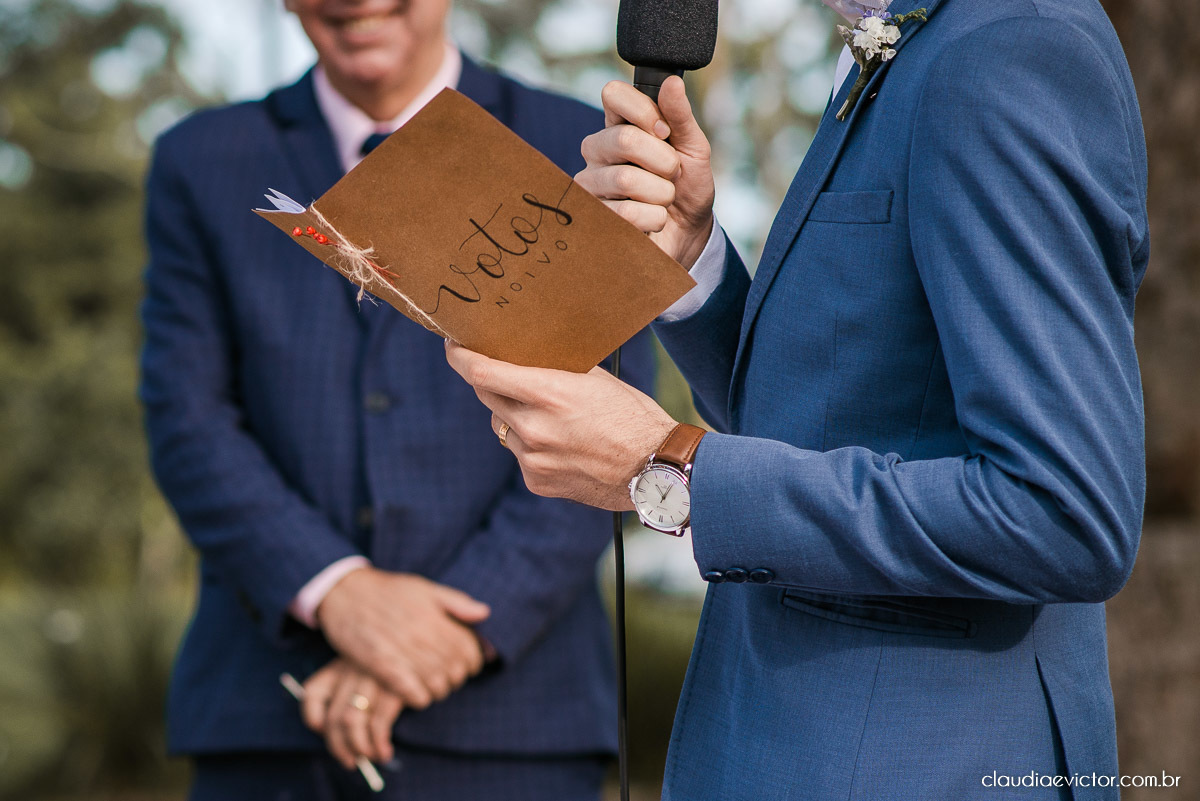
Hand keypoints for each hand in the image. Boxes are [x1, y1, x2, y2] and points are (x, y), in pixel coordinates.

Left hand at [301, 658, 401, 768]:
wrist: (433, 637)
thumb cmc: (401, 655)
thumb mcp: (371, 663)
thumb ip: (350, 686)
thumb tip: (327, 727)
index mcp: (344, 663)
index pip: (313, 692)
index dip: (312, 718)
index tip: (323, 731)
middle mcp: (354, 669)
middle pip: (333, 716)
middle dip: (338, 747)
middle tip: (349, 761)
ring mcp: (373, 676)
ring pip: (350, 723)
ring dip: (359, 748)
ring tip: (370, 757)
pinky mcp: (395, 685)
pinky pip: (379, 723)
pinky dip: (378, 744)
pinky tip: (384, 751)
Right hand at [316, 569, 489, 708]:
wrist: (346, 592)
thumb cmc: (389, 591)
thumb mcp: (425, 588)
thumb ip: (457, 602)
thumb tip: (485, 614)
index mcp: (435, 616)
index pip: (469, 650)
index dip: (472, 663)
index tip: (466, 665)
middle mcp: (422, 633)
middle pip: (454, 671)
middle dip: (455, 679)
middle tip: (447, 678)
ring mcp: (401, 650)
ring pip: (436, 684)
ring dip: (438, 690)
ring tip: (432, 685)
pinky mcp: (381, 665)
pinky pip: (412, 693)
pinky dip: (419, 697)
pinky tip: (416, 693)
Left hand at [445, 340, 677, 509]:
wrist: (655, 469)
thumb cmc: (633, 417)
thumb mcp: (597, 380)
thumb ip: (556, 371)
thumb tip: (525, 357)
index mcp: (549, 394)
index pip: (482, 373)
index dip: (460, 356)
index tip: (453, 345)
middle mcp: (533, 428)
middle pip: (486, 396)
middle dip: (489, 381)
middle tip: (501, 372)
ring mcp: (532, 458)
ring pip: (502, 426)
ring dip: (514, 416)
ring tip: (551, 417)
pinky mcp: (536, 481)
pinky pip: (520, 454)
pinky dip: (531, 445)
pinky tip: (562, 445)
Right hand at [576, 76, 714, 268]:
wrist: (689, 234)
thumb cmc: (687, 187)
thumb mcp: (694, 149)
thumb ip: (681, 116)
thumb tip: (671, 82)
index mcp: (619, 125)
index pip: (613, 94)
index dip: (645, 111)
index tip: (666, 132)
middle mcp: (598, 151)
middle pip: (624, 139)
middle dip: (663, 160)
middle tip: (672, 173)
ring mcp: (591, 185)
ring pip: (625, 179)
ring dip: (662, 193)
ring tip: (664, 199)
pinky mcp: (594, 219)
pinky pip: (627, 213)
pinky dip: (655, 218)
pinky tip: (653, 220)